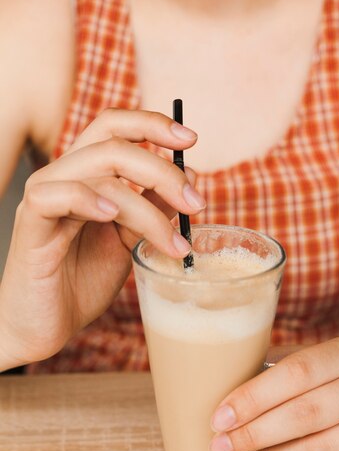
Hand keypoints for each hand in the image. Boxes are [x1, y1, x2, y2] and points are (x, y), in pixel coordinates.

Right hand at [0, 109, 202, 369]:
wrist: (43, 327)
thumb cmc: (81, 283)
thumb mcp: (127, 243)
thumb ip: (150, 210)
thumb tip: (186, 182)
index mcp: (86, 176)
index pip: (114, 126)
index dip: (152, 123)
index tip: (190, 140)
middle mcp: (64, 177)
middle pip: (114, 144)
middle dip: (163, 170)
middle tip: (195, 204)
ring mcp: (45, 197)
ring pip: (98, 172)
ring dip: (145, 206)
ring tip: (171, 241)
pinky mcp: (29, 224)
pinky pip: (54, 195)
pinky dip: (88, 200)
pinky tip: (113, 218)